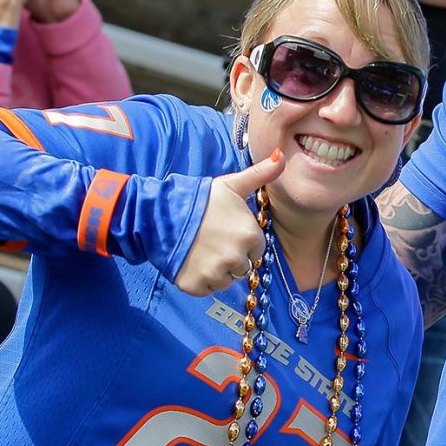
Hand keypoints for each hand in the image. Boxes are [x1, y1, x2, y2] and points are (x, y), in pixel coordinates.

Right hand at [175, 149, 284, 296]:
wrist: (162, 214)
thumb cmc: (202, 200)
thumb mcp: (233, 185)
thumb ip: (262, 174)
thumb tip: (283, 155)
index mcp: (251, 236)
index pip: (256, 250)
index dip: (243, 241)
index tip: (227, 231)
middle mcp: (236, 258)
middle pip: (242, 267)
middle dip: (231, 257)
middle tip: (213, 240)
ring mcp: (215, 274)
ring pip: (226, 280)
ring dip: (217, 270)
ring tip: (202, 251)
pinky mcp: (196, 286)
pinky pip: (208, 289)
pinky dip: (202, 280)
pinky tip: (193, 262)